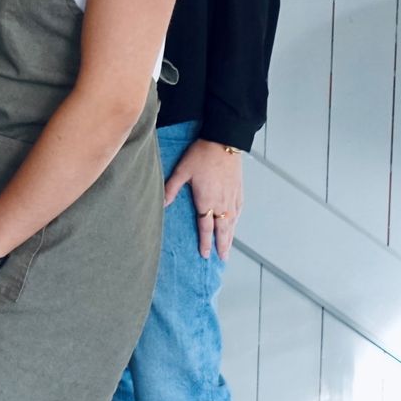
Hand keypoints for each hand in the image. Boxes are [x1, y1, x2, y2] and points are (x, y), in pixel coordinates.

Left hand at [164, 138, 243, 259]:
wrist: (223, 141)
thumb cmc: (201, 155)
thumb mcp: (182, 171)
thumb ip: (171, 189)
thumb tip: (162, 204)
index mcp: (207, 200)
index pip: (206, 227)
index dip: (205, 242)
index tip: (204, 254)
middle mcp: (222, 203)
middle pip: (223, 229)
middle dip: (222, 245)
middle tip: (222, 259)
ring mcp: (232, 197)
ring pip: (232, 222)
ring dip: (230, 237)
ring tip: (228, 248)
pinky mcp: (238, 190)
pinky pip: (238, 210)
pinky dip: (236, 220)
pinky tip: (235, 223)